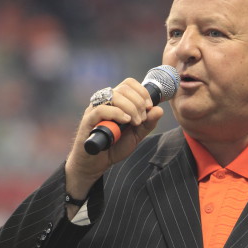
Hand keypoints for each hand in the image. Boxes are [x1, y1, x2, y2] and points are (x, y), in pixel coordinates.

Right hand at [65, 78, 164, 199]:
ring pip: (114, 96)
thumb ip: (147, 123)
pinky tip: (125, 122)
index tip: (149, 106)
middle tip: (141, 119)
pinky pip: (101, 109)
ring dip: (130, 108)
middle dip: (138, 103)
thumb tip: (159, 109)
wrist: (96, 164)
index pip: (129, 84)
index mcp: (116, 101)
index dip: (142, 92)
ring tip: (135, 123)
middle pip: (123, 88)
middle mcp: (105, 102)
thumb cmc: (114, 147)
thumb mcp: (136, 135)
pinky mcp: (88, 120)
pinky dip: (117, 113)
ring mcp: (95, 109)